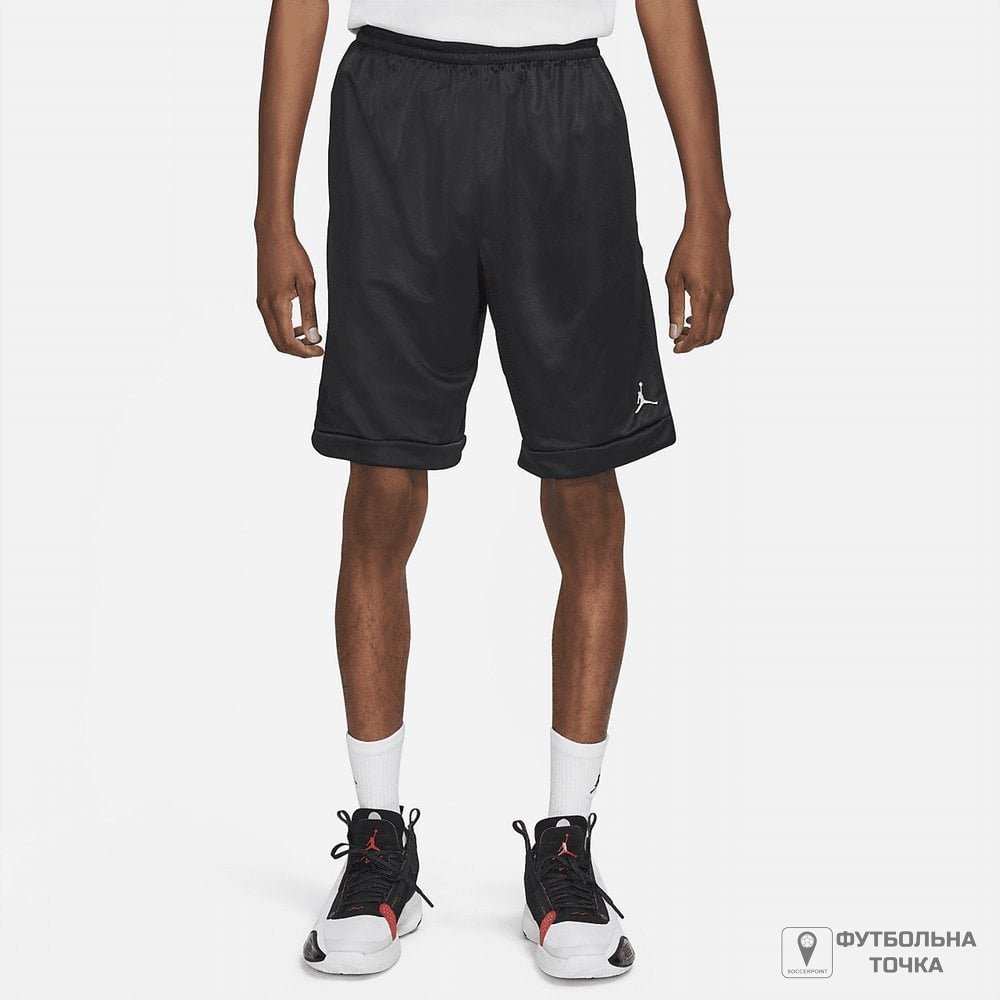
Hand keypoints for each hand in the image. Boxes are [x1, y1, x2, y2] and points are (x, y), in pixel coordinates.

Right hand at [256, 228, 322, 357]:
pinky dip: (286, 330)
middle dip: (299, 350)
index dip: (305, 352)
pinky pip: (272, 324)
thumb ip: (310, 313)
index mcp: (276, 305)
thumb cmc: (292, 255)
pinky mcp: (262, 299)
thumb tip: (313, 338)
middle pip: (279, 343)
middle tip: (317, 347)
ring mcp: (261, 304)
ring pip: (275, 335)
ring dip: (292, 341)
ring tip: (312, 336)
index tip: (320, 350)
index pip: (288, 342)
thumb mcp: (308, 284)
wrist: (273, 235)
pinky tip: (301, 325)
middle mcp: (264, 307)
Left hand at [665, 215, 732, 353]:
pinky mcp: (729, 290)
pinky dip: (709, 322)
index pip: (698, 335)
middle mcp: (720, 299)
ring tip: (683, 326)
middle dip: (693, 343)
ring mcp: (727, 295)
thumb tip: (673, 332)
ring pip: (718, 328)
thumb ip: (673, 308)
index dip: (686, 346)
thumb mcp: (673, 280)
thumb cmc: (688, 249)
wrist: (709, 228)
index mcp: (704, 297)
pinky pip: (721, 316)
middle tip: (677, 337)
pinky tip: (693, 314)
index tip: (675, 348)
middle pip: (710, 337)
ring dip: (702, 333)